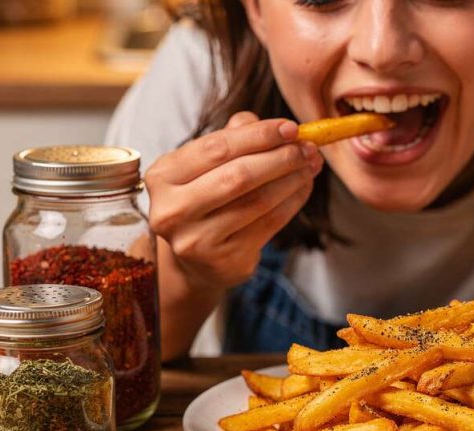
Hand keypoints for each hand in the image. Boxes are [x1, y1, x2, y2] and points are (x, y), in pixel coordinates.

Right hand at [145, 112, 322, 287]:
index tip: (290, 127)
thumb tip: (279, 128)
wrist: (196, 259)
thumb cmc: (203, 200)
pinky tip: (304, 186)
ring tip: (311, 164)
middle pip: (238, 175)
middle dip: (280, 157)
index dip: (258, 135)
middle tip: (307, 147)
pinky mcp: (226, 260)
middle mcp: (173, 210)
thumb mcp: (206, 166)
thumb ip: (234, 138)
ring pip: (258, 201)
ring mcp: (198, 240)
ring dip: (292, 178)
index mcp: (162, 176)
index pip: (216, 148)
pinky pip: (270, 223)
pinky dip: (293, 201)